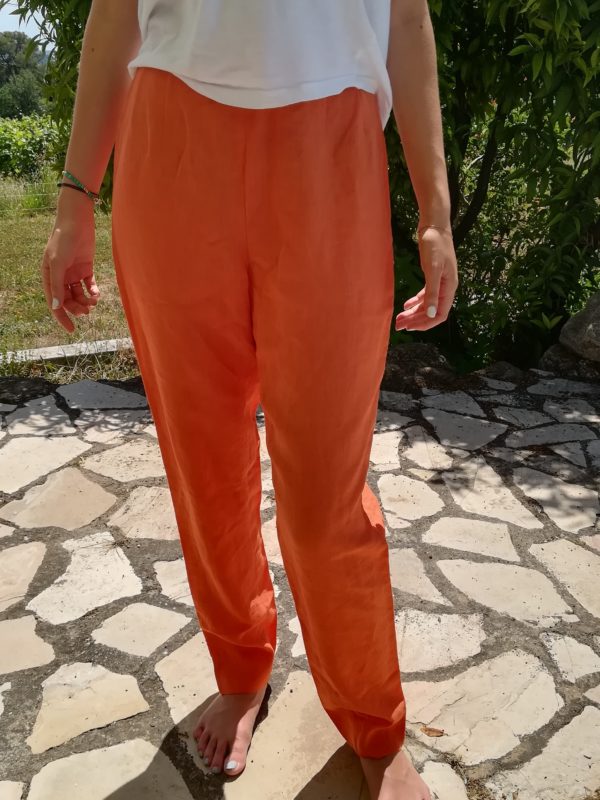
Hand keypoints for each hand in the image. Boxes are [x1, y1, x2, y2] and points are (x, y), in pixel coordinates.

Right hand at [40, 192, 100, 332]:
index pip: (54, 302)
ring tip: (93, 303)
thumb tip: (56, 306)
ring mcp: (73, 273)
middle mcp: (60, 277)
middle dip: (77, 308)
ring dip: (86, 302)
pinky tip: (97, 294)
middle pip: (68, 300)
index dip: (62, 317)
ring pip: (79, 295)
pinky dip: (93, 292)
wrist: (77, 222)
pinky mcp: (86, 268)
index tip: (71, 329)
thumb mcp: (58, 263)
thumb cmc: (63, 240)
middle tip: (86, 311)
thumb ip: (57, 285)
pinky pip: (89, 286)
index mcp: (49, 276)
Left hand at [395, 227, 457, 330]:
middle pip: (431, 312)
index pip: (439, 315)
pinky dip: (415, 302)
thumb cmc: (435, 245)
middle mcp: (446, 288)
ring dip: (413, 313)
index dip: (425, 323)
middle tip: (398, 325)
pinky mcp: (432, 276)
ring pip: (427, 305)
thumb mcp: (433, 269)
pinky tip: (405, 305)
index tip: (409, 327)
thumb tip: (431, 314)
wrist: (434, 226)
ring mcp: (439, 283)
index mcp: (449, 288)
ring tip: (399, 319)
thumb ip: (432, 292)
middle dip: (415, 320)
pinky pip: (425, 295)